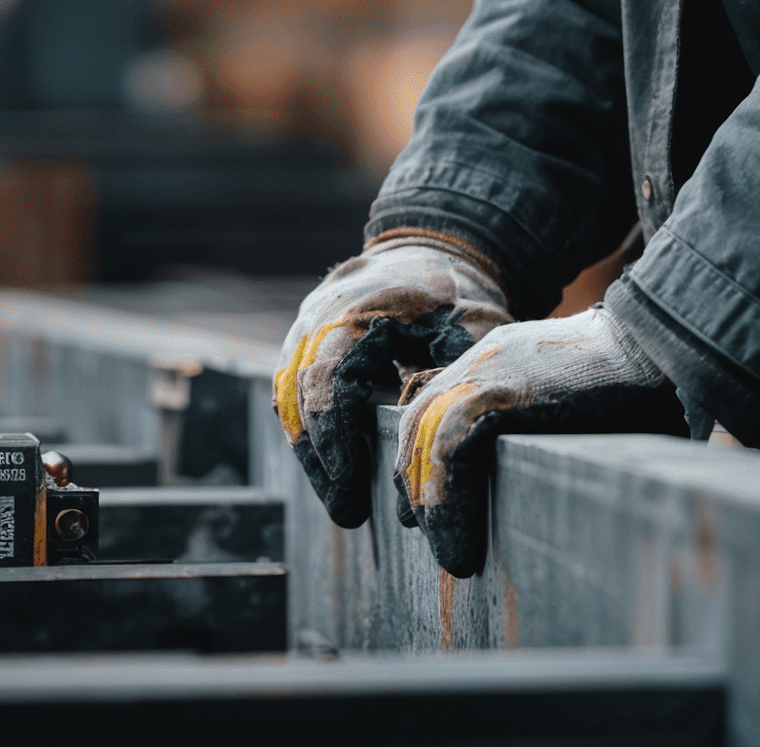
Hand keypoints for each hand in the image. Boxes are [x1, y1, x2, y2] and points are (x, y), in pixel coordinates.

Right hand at [273, 233, 508, 525]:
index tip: (351, 480)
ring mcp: (309, 321)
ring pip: (288, 393)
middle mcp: (322, 310)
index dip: (334, 431)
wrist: (437, 249)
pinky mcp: (309, 336)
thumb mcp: (471, 329)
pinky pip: (293, 386)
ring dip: (310, 449)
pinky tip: (334, 468)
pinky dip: (309, 428)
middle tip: (347, 510)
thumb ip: (449, 378)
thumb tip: (428, 442)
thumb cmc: (460, 293)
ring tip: (341, 499)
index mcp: (360, 305)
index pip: (328, 374)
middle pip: (298, 391)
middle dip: (319, 456)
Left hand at [391, 301, 685, 576]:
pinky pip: (450, 446)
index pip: (438, 405)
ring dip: (431, 499)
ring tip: (450, 551)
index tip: (428, 505)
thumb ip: (550, 422)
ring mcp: (488, 370)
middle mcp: (484, 361)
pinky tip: (459, 542)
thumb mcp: (576, 396)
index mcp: (499, 360)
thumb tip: (565, 483)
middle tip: (429, 532)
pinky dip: (447, 497)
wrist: (653, 334)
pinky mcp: (503, 391)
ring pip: (426, 435)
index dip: (425, 457)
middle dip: (418, 481)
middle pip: (420, 420)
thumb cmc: (635, 377)